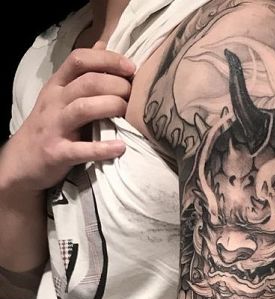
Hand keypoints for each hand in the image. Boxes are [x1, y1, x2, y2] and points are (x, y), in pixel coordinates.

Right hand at [5, 41, 135, 193]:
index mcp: (57, 85)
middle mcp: (54, 102)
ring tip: (128, 112)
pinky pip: (81, 150)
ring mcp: (54, 127)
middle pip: (87, 83)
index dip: (107, 59)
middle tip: (133, 94)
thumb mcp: (60, 94)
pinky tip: (120, 147)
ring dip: (111, 106)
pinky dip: (103, 148)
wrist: (22, 161)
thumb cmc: (49, 126)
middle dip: (116, 84)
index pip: (79, 59)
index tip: (131, 68)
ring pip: (84, 108)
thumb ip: (82, 73)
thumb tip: (103, 45)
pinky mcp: (57, 153)